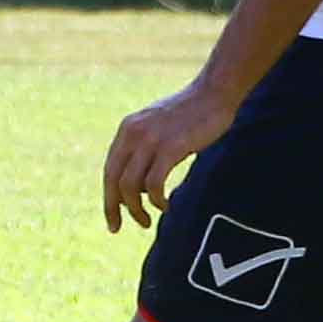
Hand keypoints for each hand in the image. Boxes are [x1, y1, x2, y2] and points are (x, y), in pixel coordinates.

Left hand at [103, 80, 236, 231]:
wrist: (214, 94)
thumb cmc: (190, 115)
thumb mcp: (157, 129)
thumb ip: (143, 151)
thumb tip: (138, 187)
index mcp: (127, 130)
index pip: (109, 170)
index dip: (108, 197)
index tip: (113, 219)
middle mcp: (133, 134)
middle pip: (113, 180)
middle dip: (114, 208)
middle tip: (118, 228)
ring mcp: (150, 140)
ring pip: (130, 186)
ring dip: (137, 209)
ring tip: (148, 220)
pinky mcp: (170, 147)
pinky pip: (154, 184)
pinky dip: (157, 200)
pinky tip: (166, 205)